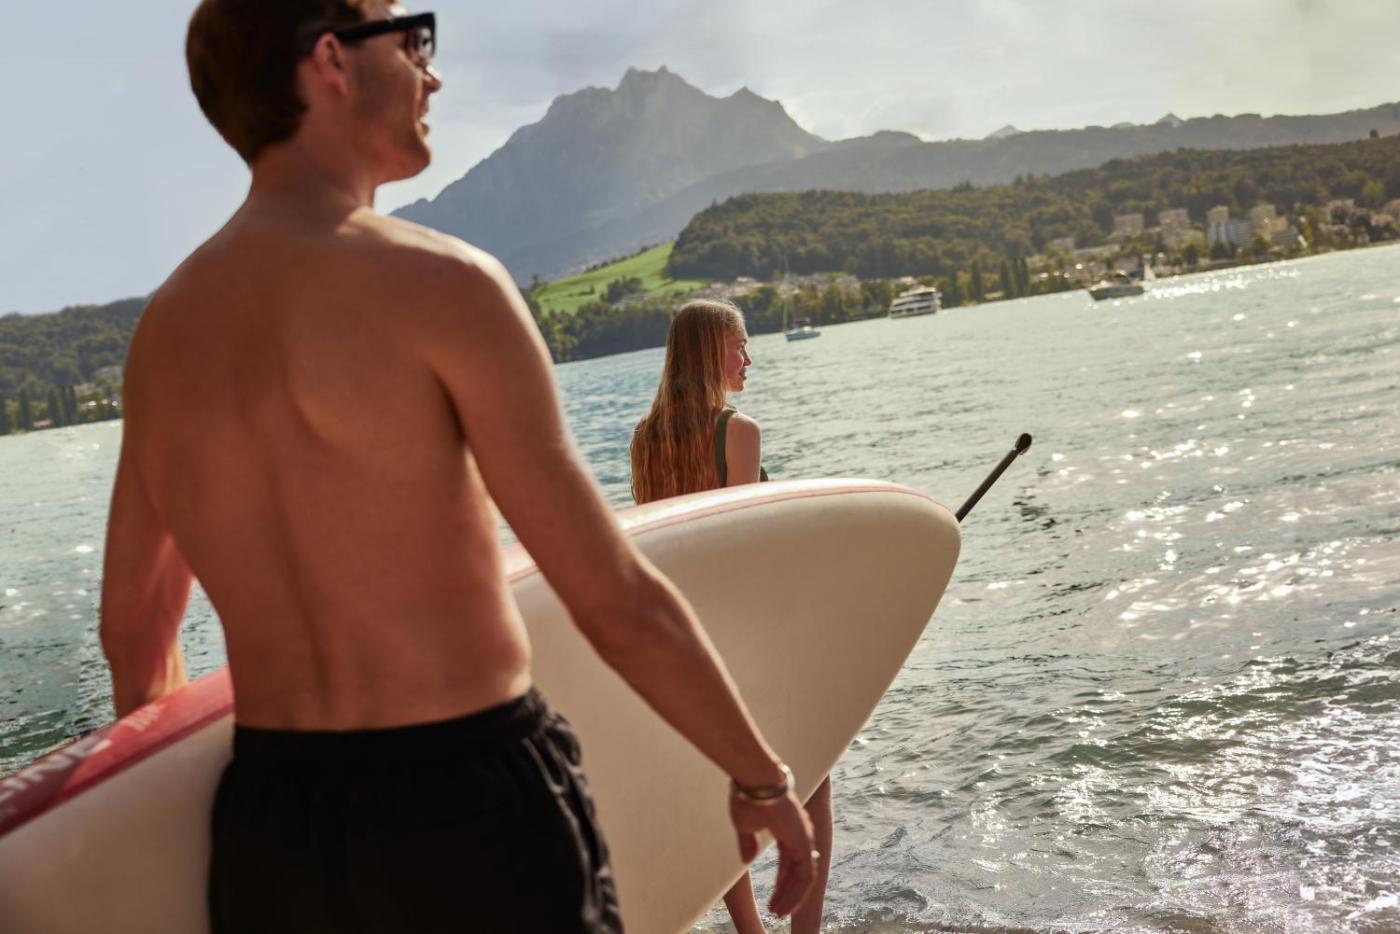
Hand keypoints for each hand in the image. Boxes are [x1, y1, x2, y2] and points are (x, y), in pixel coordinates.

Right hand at [729, 787, 816, 917]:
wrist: (755, 781)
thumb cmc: (748, 796)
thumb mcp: (744, 825)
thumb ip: (748, 842)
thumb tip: (748, 858)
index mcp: (785, 828)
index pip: (788, 862)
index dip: (782, 881)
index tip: (773, 898)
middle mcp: (798, 834)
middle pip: (796, 871)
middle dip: (786, 893)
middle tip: (776, 911)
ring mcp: (803, 838)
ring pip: (803, 877)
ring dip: (791, 897)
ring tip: (778, 913)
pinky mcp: (804, 843)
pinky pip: (806, 876)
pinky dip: (797, 894)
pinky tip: (785, 906)